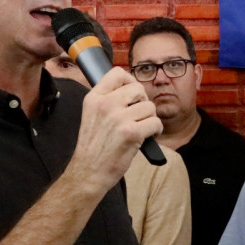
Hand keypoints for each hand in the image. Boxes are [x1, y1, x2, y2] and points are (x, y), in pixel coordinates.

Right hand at [68, 67, 161, 191]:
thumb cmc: (94, 146)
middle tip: (137, 116)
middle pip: (138, 89)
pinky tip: (147, 136)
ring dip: (149, 119)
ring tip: (140, 128)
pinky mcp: (131, 132)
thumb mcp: (92, 114)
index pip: (117, 73)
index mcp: (94, 98)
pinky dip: (156, 131)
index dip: (130, 82)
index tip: (132, 95)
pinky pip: (156, 122)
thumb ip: (108, 99)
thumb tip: (133, 89)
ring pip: (150, 107)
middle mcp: (105, 104)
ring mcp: (119, 118)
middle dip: (142, 102)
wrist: (89, 171)